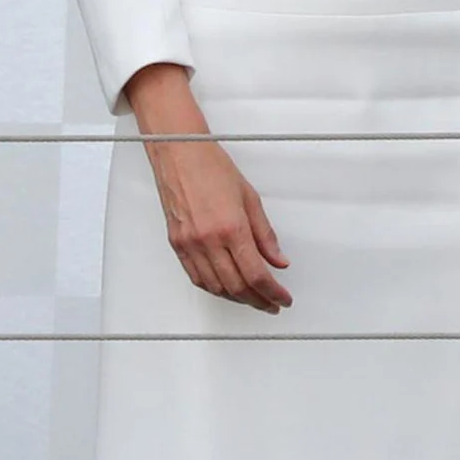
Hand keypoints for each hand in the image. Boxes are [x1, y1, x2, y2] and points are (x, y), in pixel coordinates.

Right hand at [128, 64, 291, 313]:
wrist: (180, 154)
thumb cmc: (213, 168)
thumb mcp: (250, 198)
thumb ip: (265, 235)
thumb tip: (279, 261)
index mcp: (231, 228)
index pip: (256, 274)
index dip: (272, 292)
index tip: (283, 299)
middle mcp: (208, 240)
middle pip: (237, 286)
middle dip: (258, 300)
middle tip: (272, 304)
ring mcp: (190, 245)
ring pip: (216, 287)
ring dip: (237, 298)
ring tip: (254, 299)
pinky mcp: (177, 244)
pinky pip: (197, 278)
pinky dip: (215, 288)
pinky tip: (227, 289)